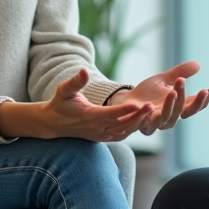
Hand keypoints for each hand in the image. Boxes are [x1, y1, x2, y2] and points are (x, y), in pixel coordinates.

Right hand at [0, 69, 153, 141]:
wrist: (55, 124)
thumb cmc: (60, 103)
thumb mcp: (64, 90)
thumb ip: (75, 82)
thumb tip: (83, 70)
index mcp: (88, 117)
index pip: (109, 114)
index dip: (124, 110)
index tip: (138, 103)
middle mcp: (97, 129)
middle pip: (121, 125)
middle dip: (137, 116)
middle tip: (152, 106)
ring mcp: (102, 135)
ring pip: (124, 131)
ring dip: (138, 122)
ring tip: (153, 111)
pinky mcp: (105, 137)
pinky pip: (123, 134)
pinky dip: (134, 127)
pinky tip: (146, 118)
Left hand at [106, 61, 208, 134]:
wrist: (125, 103)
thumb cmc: (146, 93)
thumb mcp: (164, 79)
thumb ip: (180, 73)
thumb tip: (198, 64)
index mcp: (181, 105)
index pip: (201, 101)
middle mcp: (173, 115)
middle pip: (190, 111)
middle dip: (197, 101)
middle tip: (203, 89)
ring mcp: (160, 122)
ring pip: (171, 117)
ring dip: (174, 104)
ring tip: (174, 90)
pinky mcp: (144, 125)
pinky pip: (150, 123)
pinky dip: (151, 115)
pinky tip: (150, 106)